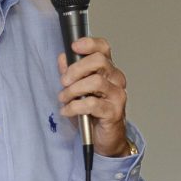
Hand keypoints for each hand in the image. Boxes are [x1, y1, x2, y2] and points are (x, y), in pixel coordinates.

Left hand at [57, 36, 132, 157]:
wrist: (106, 137)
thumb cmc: (93, 111)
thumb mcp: (79, 89)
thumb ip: (71, 72)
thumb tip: (62, 58)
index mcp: (108, 70)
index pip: (103, 48)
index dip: (89, 43)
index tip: (73, 47)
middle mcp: (116, 79)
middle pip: (99, 61)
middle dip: (76, 69)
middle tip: (64, 81)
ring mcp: (117, 95)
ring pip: (96, 81)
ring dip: (74, 89)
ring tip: (64, 98)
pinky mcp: (114, 112)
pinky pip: (92, 104)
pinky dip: (75, 106)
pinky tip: (67, 110)